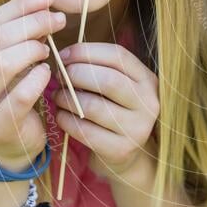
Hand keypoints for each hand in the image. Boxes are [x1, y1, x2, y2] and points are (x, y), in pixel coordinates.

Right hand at [0, 0, 65, 169]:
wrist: (9, 145)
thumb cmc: (10, 95)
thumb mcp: (8, 62)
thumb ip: (17, 35)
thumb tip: (45, 3)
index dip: (20, 7)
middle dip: (32, 24)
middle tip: (58, 20)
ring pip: (2, 64)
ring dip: (32, 49)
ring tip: (48, 50)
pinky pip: (20, 94)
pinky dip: (38, 78)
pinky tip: (47, 74)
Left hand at [53, 43, 158, 177]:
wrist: (127, 155)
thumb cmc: (115, 111)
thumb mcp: (119, 87)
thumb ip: (101, 68)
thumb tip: (66, 56)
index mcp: (148, 80)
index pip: (118, 55)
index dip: (87, 51)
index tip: (64, 55)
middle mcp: (148, 103)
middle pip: (107, 80)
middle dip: (76, 74)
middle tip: (59, 76)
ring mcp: (136, 128)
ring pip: (92, 106)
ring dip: (66, 98)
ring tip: (58, 96)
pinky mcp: (120, 149)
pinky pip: (84, 130)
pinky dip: (65, 120)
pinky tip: (61, 115)